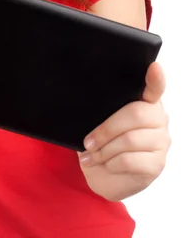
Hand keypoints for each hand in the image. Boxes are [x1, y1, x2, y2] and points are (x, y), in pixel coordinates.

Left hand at [77, 62, 169, 200]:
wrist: (105, 176)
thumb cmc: (102, 142)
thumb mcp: (98, 121)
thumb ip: (102, 108)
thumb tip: (83, 96)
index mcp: (145, 102)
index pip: (155, 87)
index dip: (156, 78)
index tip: (154, 67)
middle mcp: (159, 119)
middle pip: (135, 114)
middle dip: (105, 130)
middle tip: (87, 142)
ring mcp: (161, 142)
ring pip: (129, 140)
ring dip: (104, 150)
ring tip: (91, 155)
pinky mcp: (156, 164)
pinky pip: (129, 160)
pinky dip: (110, 163)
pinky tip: (104, 164)